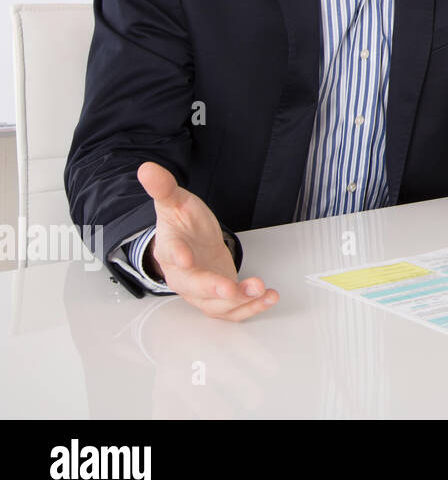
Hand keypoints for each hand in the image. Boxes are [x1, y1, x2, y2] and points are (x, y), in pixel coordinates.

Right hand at [137, 162, 277, 320]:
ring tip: (260, 289)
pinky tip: (269, 297)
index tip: (185, 256)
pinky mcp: (218, 298)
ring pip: (216, 303)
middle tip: (229, 288)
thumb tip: (147, 169)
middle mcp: (183, 275)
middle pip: (193, 286)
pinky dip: (251, 307)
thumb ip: (164, 188)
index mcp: (170, 248)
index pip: (170, 253)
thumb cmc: (184, 224)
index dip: (177, 255)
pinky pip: (232, 310)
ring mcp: (201, 290)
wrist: (192, 242)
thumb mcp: (175, 201)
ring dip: (239, 300)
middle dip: (212, 288)